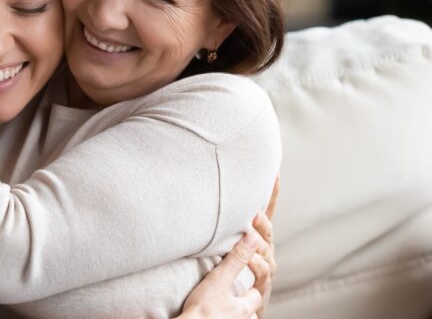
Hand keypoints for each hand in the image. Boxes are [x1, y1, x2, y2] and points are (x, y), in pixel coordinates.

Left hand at [180, 176, 279, 318]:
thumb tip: (203, 199)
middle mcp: (265, 250)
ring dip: (257, 238)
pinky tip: (249, 256)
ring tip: (248, 227)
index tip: (275, 172)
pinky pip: (263, 271)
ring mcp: (266, 268)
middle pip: (267, 229)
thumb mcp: (223, 246)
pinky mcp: (262, 286)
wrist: (231, 309)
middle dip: (261, 217)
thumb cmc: (224, 274)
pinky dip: (256, 262)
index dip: (272, 193)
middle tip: (250, 208)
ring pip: (266, 249)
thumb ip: (220, 227)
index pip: (266, 212)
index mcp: (256, 238)